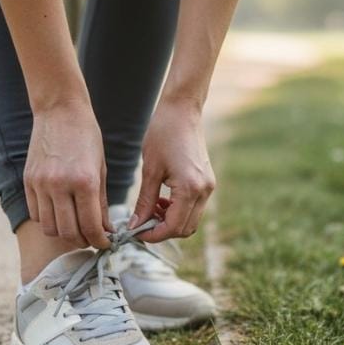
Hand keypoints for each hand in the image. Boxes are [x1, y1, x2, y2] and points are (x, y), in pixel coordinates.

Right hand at [24, 100, 111, 247]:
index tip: (105, 243)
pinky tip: (58, 212)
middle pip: (68, 232)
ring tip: (75, 227)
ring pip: (49, 227)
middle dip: (83, 241)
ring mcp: (41, 184)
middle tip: (91, 238)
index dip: (100, 241)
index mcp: (85, 181)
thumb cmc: (87, 137)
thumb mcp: (101, 169)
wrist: (60, 110)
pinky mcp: (28, 181)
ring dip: (63, 233)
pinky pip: (35, 213)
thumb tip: (105, 230)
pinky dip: (47, 219)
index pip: (91, 226)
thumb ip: (101, 202)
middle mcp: (60, 185)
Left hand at [130, 99, 215, 241]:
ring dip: (170, 221)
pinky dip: (178, 210)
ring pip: (191, 220)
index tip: (135, 231)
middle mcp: (204, 191)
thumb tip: (135, 225)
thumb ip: (145, 201)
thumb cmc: (163, 133)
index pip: (173, 227)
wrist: (182, 110)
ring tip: (151, 208)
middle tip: (141, 221)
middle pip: (185, 229)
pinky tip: (162, 199)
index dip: (153, 234)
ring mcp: (209, 187)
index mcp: (190, 188)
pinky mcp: (208, 182)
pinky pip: (194, 207)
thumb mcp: (150, 170)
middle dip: (162, 230)